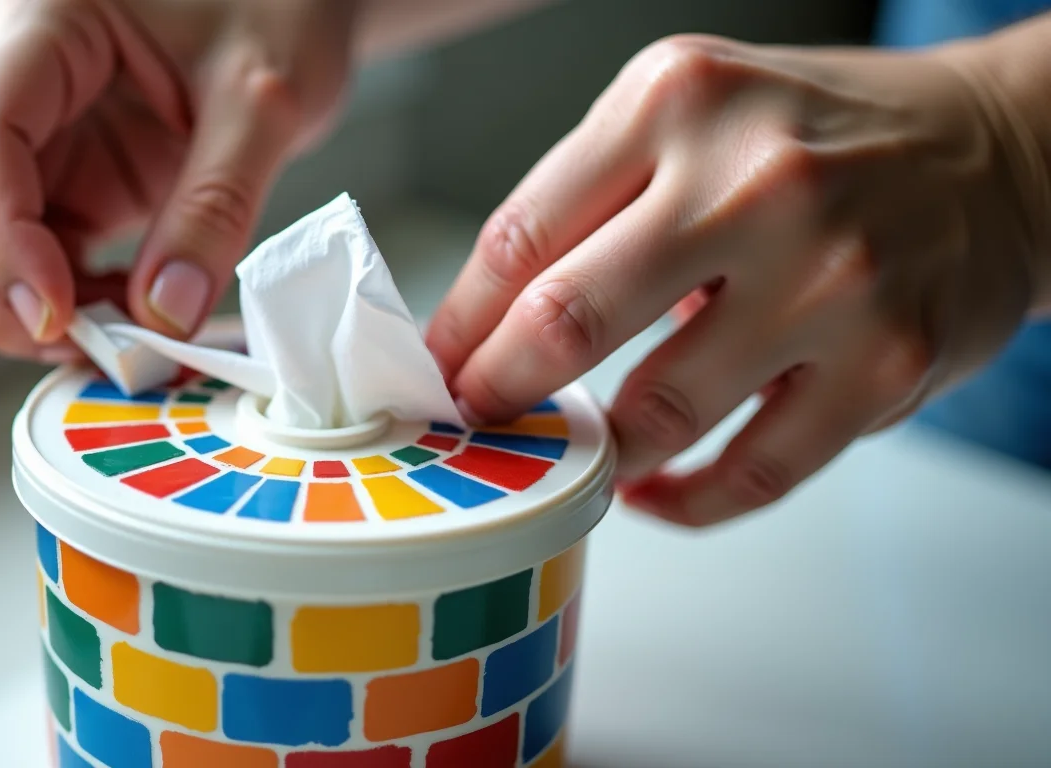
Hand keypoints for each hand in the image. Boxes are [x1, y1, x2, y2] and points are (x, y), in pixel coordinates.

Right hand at [0, 0, 356, 360]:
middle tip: (74, 345)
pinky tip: (119, 316)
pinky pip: (23, 250)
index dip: (0, 239)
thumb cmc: (275, 6)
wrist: (288, 2)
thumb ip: (217, 204)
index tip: (55, 314)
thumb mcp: (265, 99)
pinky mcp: (60, 175)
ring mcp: (28, 129)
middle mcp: (6, 72)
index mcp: (43, 22)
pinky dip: (57, 298)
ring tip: (115, 334)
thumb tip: (166, 312)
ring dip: (18, 303)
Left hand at [426, 33, 1049, 525]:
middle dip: (499, 390)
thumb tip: (487, 322)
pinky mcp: (885, 365)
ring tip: (570, 450)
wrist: (993, 156)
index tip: (439, 366)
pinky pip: (752, 472)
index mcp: (678, 102)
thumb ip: (590, 197)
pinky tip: (650, 491)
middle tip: (479, 419)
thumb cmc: (818, 136)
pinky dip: (684, 499)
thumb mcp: (691, 112)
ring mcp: (828, 278)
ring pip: (656, 412)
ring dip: (592, 448)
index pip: (521, 234)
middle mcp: (754, 182)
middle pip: (568, 319)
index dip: (460, 321)